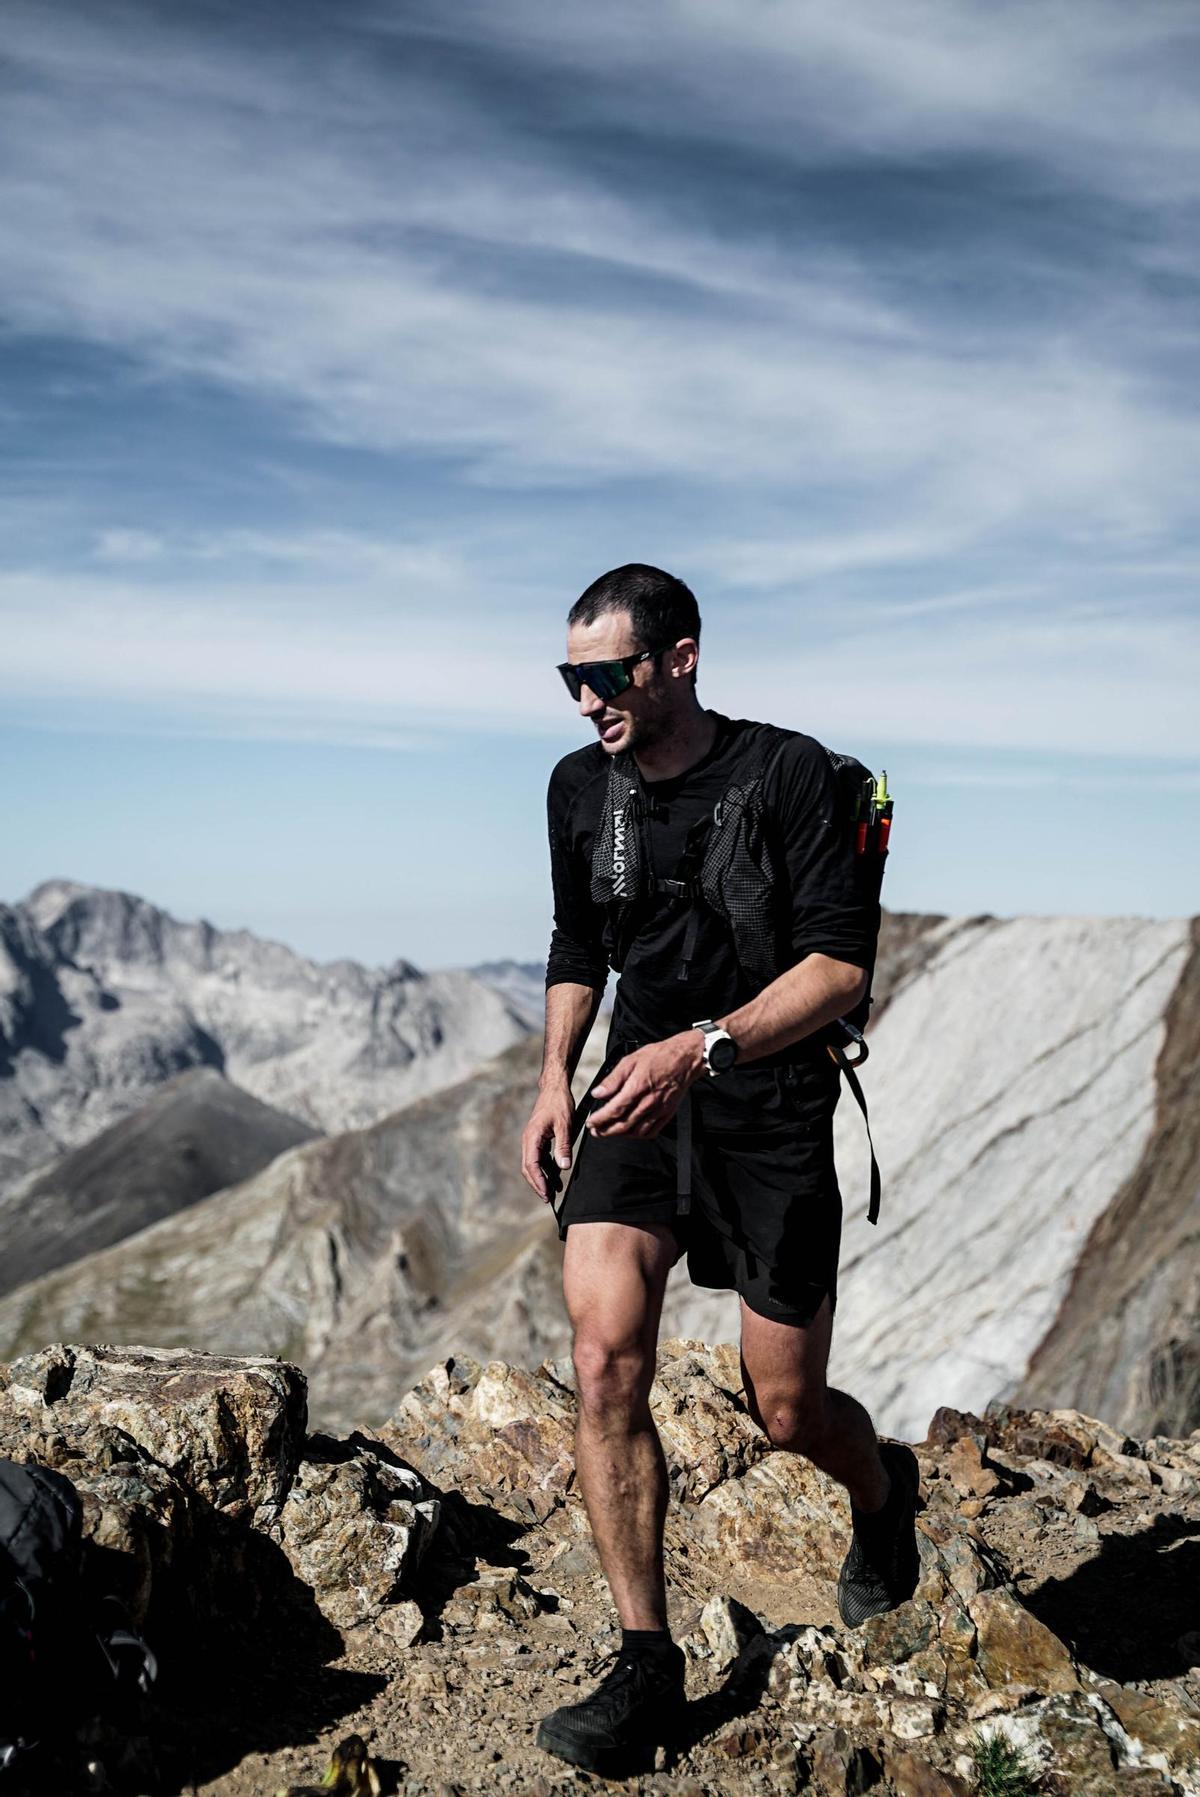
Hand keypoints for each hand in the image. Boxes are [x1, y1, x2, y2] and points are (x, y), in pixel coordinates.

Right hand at [521, 1083, 574, 1201]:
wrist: (555, 1088)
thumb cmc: (559, 1103)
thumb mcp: (564, 1125)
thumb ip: (563, 1146)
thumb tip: (563, 1167)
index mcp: (532, 1137)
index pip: (531, 1165)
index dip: (538, 1181)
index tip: (546, 1194)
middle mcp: (528, 1140)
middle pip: (528, 1168)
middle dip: (538, 1184)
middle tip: (548, 1199)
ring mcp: (532, 1140)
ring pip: (533, 1165)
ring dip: (542, 1178)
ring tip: (553, 1192)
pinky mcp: (538, 1139)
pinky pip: (539, 1158)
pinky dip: (546, 1169)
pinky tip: (556, 1176)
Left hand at [586, 1032, 703, 1138]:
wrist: (684, 1059)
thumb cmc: (658, 1057)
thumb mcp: (630, 1060)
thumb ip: (612, 1080)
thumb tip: (597, 1093)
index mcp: (637, 1087)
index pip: (614, 1110)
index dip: (600, 1119)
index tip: (591, 1122)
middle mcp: (649, 1101)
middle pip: (624, 1125)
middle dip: (606, 1131)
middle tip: (595, 1131)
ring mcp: (659, 1109)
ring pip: (636, 1131)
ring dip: (620, 1135)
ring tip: (609, 1132)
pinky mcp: (667, 1113)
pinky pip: (651, 1131)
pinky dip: (638, 1135)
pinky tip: (630, 1132)